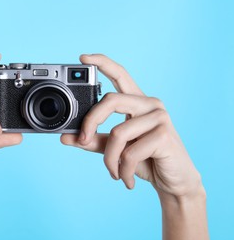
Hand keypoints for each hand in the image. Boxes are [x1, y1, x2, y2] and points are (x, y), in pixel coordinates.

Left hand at [61, 54, 202, 198]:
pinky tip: (126, 179)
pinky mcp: (164, 135)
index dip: (102, 63)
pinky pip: (130, 152)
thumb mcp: (115, 149)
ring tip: (113, 172)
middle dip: (91, 122)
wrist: (173, 182)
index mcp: (137, 102)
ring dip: (109, 159)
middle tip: (82, 140)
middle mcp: (149, 104)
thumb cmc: (145, 160)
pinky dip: (122, 170)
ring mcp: (159, 117)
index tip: (82, 57)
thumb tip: (65, 137)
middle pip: (111, 100)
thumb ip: (92, 141)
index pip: (120, 75)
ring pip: (118, 133)